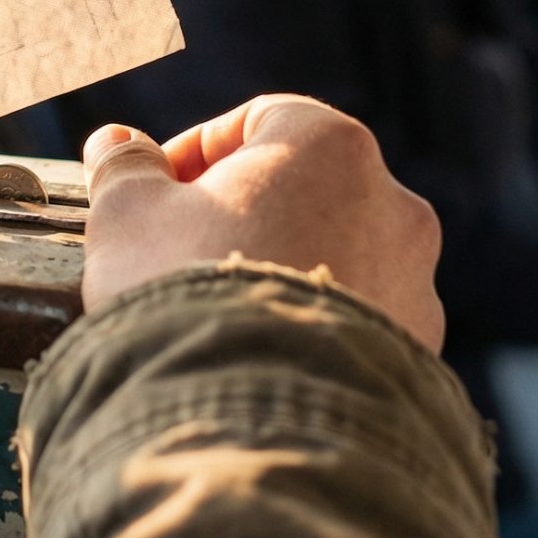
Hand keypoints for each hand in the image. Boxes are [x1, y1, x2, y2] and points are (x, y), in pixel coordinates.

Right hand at [80, 96, 445, 351]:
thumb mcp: (127, 216)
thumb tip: (116, 143)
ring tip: (223, 316)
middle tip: (185, 255)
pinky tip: (264, 359)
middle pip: (305, 190)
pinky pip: (359, 325)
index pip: (259, 120)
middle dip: (245, 215)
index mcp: (330, 145)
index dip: (196, 152)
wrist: (249, 417)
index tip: (156, 194)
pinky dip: (316, 330)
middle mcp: (393, 204)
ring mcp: (415, 283)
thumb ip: (125, 168)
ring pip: (338, 258)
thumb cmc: (185, 291)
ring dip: (286, 270)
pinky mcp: (420, 353)